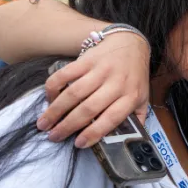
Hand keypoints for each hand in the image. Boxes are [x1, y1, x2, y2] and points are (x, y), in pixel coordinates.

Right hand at [38, 30, 150, 146]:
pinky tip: (48, 100)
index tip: (79, 143)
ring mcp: (101, 70)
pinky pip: (65, 74)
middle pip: (88, 108)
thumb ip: (138, 118)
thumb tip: (131, 141)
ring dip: (55, 110)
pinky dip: (53, 88)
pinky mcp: (87, 60)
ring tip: (44, 123)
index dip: (94, 132)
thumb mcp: (143, 97)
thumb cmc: (135, 75)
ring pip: (74, 93)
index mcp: (131, 96)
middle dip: (68, 125)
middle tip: (54, 136)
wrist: (131, 43)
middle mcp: (116, 83)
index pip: (112, 118)